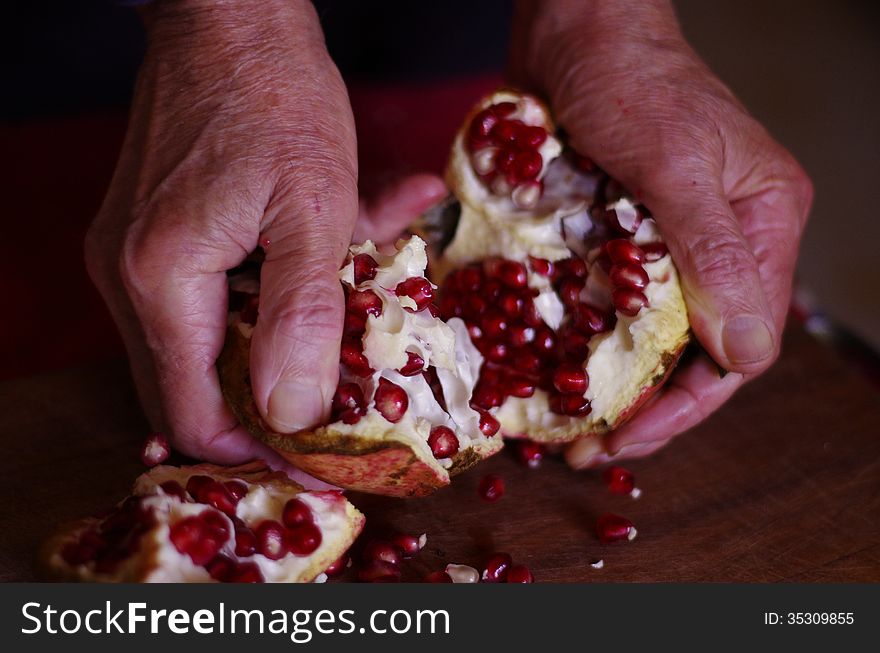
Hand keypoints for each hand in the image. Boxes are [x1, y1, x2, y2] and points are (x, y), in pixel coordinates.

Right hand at [85, 0, 444, 470]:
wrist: (232, 19)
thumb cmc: (276, 98)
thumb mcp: (315, 208)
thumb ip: (302, 315)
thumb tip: (290, 414)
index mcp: (162, 280)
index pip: (197, 412)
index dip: (260, 450)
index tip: (323, 460)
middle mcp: (131, 279)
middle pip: (195, 390)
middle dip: (271, 406)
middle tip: (340, 407)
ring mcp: (137, 258)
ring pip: (207, 347)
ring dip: (278, 346)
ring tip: (348, 321)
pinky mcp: (157, 239)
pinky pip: (209, 302)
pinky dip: (269, 301)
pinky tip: (333, 262)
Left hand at [509, 0, 812, 466]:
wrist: (573, 29)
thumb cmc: (628, 79)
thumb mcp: (673, 162)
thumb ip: (712, 254)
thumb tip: (747, 353)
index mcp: (761, 227)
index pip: (741, 344)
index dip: (687, 403)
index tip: (627, 436)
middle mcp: (723, 243)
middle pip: (694, 352)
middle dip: (643, 406)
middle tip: (585, 447)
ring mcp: (668, 242)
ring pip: (648, 336)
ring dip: (608, 383)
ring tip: (562, 425)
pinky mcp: (619, 236)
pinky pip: (608, 303)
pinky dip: (581, 340)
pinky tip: (546, 370)